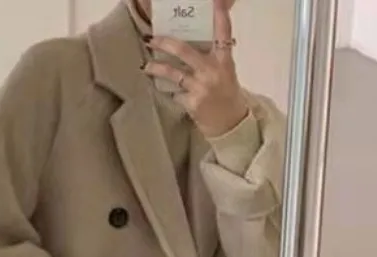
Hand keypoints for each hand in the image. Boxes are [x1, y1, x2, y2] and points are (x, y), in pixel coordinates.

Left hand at [145, 0, 248, 138]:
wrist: (231, 125)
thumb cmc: (227, 95)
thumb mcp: (226, 72)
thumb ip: (215, 56)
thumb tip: (197, 40)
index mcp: (224, 61)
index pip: (223, 34)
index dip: (219, 17)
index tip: (215, 1)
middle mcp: (212, 72)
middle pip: (184, 51)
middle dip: (164, 43)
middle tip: (151, 38)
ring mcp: (201, 88)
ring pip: (173, 74)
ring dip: (156, 68)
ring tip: (146, 66)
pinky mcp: (192, 103)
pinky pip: (175, 93)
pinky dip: (172, 92)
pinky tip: (167, 92)